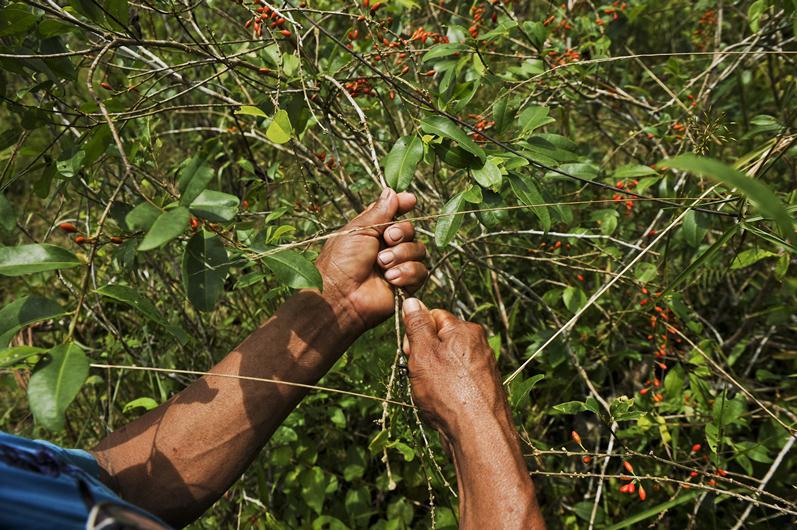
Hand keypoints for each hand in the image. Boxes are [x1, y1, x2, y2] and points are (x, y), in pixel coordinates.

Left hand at [316, 188, 427, 330]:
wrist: (342, 296)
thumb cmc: (342, 262)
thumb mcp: (358, 229)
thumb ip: (379, 211)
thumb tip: (392, 191)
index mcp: (372, 232)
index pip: (394, 213)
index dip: (403, 205)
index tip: (410, 200)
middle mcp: (386, 247)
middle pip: (410, 230)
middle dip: (401, 233)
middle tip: (387, 239)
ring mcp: (397, 266)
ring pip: (419, 250)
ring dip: (402, 255)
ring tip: (382, 265)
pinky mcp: (406, 285)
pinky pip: (421, 271)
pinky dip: (407, 273)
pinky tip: (390, 280)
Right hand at [401, 298, 509, 437]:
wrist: (479, 433)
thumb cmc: (449, 392)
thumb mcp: (423, 353)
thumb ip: (417, 325)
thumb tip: (412, 301)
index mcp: (465, 330)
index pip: (433, 316)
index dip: (416, 332)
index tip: (410, 351)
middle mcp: (478, 344)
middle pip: (440, 340)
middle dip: (423, 356)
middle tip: (418, 376)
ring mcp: (482, 367)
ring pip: (446, 363)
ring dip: (432, 376)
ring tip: (430, 394)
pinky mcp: (483, 388)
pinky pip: (456, 382)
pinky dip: (445, 390)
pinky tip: (441, 405)